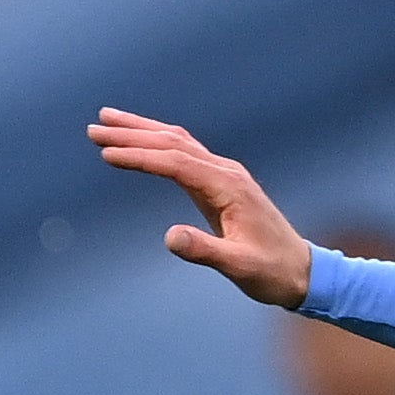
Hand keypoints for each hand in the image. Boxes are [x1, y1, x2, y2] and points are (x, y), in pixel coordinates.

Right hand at [89, 108, 313, 310]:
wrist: (300, 270)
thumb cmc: (270, 271)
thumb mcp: (238, 267)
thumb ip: (205, 251)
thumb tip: (169, 237)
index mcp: (228, 187)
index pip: (176, 163)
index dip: (140, 157)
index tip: (106, 153)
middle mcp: (226, 172)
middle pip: (173, 143)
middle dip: (132, 134)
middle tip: (94, 128)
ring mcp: (225, 174)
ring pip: (178, 142)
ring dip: (142, 131)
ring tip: (107, 122)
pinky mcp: (221, 183)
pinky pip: (185, 153)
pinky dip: (158, 143)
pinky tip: (141, 141)